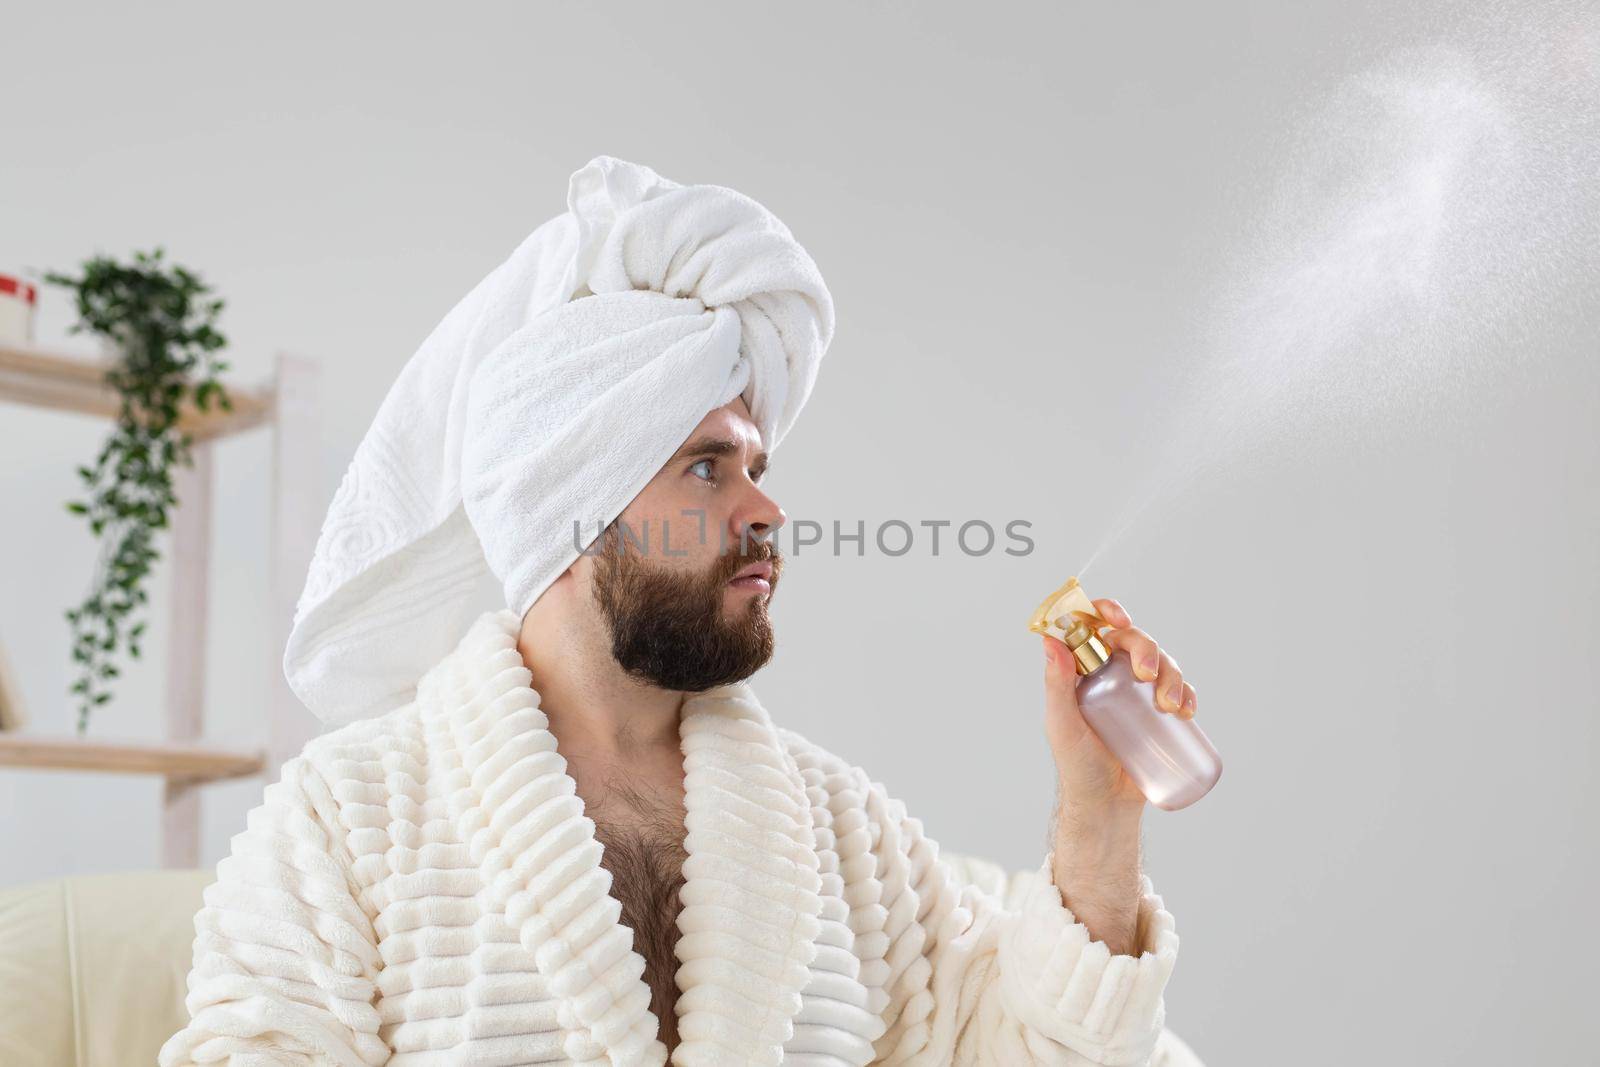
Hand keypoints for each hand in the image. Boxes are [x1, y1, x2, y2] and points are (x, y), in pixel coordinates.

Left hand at [1042, 597, 1196, 816]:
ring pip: (1161, 663)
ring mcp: (1136, 693)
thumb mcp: (1062, 724)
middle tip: (1149, 677)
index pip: (1093, 628)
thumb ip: (1056, 685)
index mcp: (1083, 670)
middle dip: (1148, 649)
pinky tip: (1186, 709)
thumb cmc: (1077, 765)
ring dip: (1173, 675)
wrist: (1107, 804)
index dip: (1107, 612)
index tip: (1120, 621)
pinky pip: (1179, 691)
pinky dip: (1187, 693)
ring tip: (1170, 707)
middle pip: (1134, 641)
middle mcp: (1111, 675)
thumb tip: (1050, 641)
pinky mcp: (1159, 712)